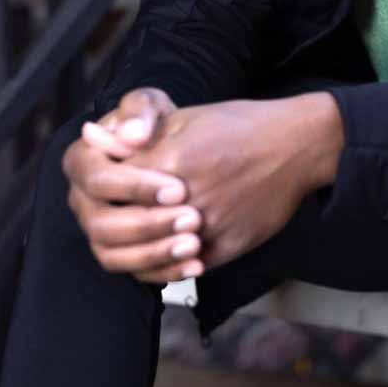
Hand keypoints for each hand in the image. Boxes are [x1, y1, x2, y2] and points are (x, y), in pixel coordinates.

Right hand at [63, 87, 206, 284]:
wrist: (194, 157)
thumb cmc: (167, 128)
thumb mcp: (155, 106)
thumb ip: (140, 111)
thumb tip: (130, 134)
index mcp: (84, 160)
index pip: (97, 179)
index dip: (134, 186)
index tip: (178, 188)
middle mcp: (84, 199)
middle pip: (101, 223)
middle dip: (148, 223)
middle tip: (192, 218)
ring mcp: (101, 229)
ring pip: (113, 254)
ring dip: (154, 253)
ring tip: (194, 243)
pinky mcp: (123, 252)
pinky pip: (134, 272)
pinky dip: (165, 271)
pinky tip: (196, 263)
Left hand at [119, 92, 343, 270]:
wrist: (295, 145)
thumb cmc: (239, 126)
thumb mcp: (184, 119)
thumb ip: (136, 134)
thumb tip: (91, 137)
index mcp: (169, 158)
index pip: (111, 186)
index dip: (105, 190)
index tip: (110, 189)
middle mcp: (186, 195)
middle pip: (125, 225)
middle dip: (117, 222)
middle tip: (119, 217)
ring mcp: (209, 224)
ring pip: (151, 253)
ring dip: (141, 248)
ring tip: (142, 236)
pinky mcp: (229, 245)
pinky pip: (185, 267)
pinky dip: (171, 265)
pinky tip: (170, 251)